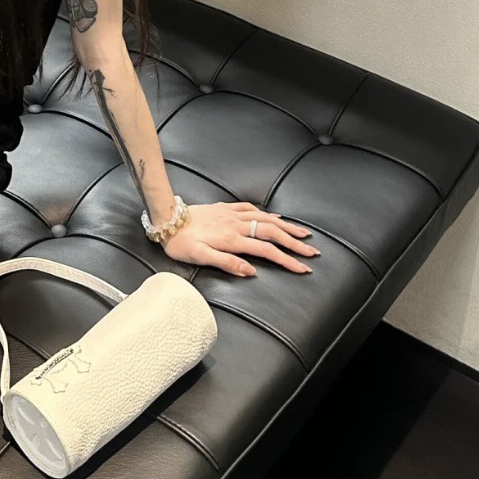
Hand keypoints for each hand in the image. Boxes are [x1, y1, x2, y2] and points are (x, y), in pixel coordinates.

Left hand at [159, 201, 319, 277]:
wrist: (165, 219)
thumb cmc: (180, 243)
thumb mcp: (200, 258)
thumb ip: (227, 263)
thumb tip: (252, 271)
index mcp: (232, 239)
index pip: (267, 251)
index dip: (287, 260)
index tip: (304, 269)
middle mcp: (236, 225)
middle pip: (273, 233)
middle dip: (295, 243)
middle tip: (313, 251)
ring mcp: (231, 214)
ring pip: (265, 218)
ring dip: (286, 226)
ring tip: (303, 233)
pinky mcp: (224, 208)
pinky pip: (250, 208)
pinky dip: (266, 213)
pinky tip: (273, 217)